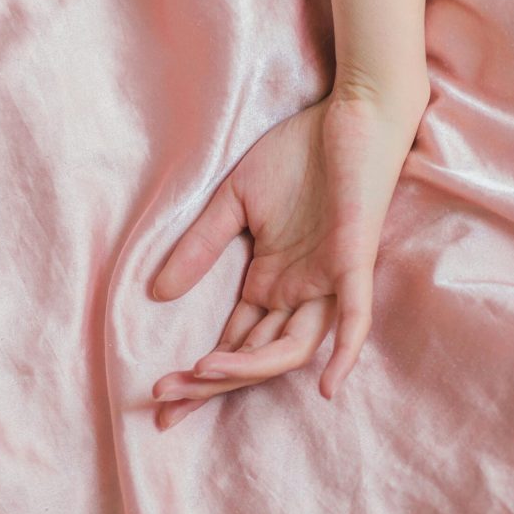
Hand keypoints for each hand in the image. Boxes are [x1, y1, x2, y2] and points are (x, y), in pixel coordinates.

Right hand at [151, 82, 428, 429]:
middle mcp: (297, 292)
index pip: (232, 341)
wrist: (348, 112)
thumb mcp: (234, 202)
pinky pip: (355, 316)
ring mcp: (327, 281)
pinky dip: (345, 352)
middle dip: (212, 382)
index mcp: (269, 281)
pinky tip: (327, 387)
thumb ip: (202, 247)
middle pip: (255, 355)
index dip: (200, 373)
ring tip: (202, 372)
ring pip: (294, 346)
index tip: (159, 394)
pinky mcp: (353, 261)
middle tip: (165, 400)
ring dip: (250, 367)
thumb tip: (158, 293)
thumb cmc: (298, 154)